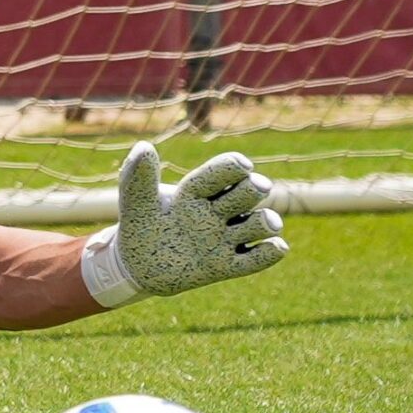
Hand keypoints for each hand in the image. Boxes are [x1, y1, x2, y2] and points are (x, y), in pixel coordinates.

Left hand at [81, 143, 287, 305]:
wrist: (136, 265)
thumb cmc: (140, 225)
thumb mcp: (136, 200)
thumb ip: (138, 175)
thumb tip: (144, 146)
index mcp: (198, 190)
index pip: (225, 170)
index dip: (236, 166)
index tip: (244, 166)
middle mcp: (217, 211)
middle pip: (250, 192)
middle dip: (255, 188)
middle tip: (253, 189)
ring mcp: (224, 238)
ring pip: (261, 224)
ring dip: (268, 222)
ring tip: (266, 223)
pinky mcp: (225, 266)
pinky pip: (257, 259)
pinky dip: (271, 252)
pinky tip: (276, 246)